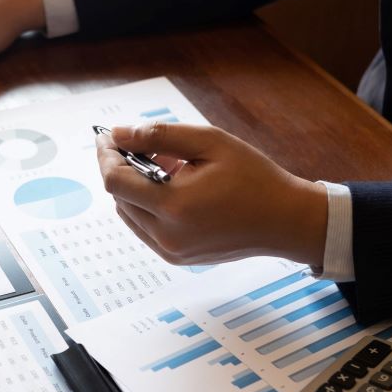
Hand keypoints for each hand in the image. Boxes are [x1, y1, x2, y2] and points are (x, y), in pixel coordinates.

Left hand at [97, 122, 327, 266]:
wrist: (285, 220)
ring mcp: (170, 251)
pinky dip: (146, 205)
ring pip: (128, 213)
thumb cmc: (254, 177)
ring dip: (134, 187)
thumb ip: (159, 136)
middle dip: (121, 167)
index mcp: (174, 206)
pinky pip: (144, 228)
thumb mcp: (209, 143)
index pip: (115, 181)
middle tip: (140, 144)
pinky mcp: (176, 257)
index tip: (108, 136)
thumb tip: (119, 134)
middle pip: (119, 197)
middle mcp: (167, 235)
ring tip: (164, 165)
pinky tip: (172, 187)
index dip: (106, 155)